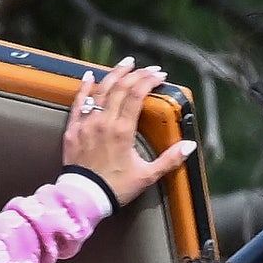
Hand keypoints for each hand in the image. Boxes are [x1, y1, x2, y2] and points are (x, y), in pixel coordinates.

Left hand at [59, 56, 196, 205]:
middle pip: (120, 88)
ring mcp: (86, 123)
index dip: (149, 81)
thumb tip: (189, 146)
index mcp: (122, 130)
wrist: (83, 198)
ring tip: (125, 64)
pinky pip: (78, 103)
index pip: (137, 95)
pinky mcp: (73, 129)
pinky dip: (84, 88)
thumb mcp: (147, 175)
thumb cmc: (115, 188)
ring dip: (114, 74)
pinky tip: (89, 76)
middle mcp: (103, 122)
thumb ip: (169, 159)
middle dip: (136, 74)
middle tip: (147, 68)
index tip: (159, 75)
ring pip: (100, 91)